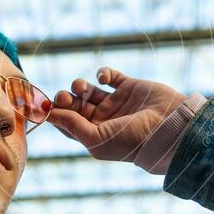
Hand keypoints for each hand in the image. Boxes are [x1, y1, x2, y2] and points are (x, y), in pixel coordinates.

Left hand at [48, 66, 188, 161]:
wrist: (168, 127)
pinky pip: (109, 76)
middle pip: (76, 106)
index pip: (68, 123)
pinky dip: (102, 73)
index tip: (45, 104)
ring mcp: (116, 102)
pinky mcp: (129, 87)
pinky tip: (103, 79)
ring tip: (82, 87)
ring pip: (89, 90)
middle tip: (64, 96)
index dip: (55, 114)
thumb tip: (48, 114)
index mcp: (95, 135)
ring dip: (80, 86)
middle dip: (66, 99)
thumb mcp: (97, 139)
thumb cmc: (132, 140)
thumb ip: (72, 125)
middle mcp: (104, 119)